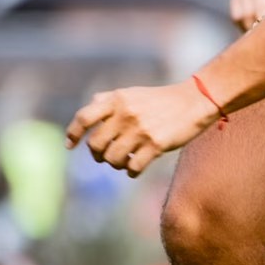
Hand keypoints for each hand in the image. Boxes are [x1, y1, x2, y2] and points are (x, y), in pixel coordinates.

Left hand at [66, 81, 217, 177]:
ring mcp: (140, 130)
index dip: (73, 133)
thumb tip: (88, 108)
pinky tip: (135, 169)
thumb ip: (109, 99)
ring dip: (114, 165)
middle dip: (97, 155)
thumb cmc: (161, 99)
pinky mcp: (156, 145)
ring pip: (113, 159)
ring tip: (123, 162)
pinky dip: (131, 172)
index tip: (70, 145)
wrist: (194, 101)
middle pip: (96, 144)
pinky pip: (133, 167)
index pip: (84, 118)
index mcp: (117, 100)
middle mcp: (125, 114)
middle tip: (104, 156)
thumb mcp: (132, 93)